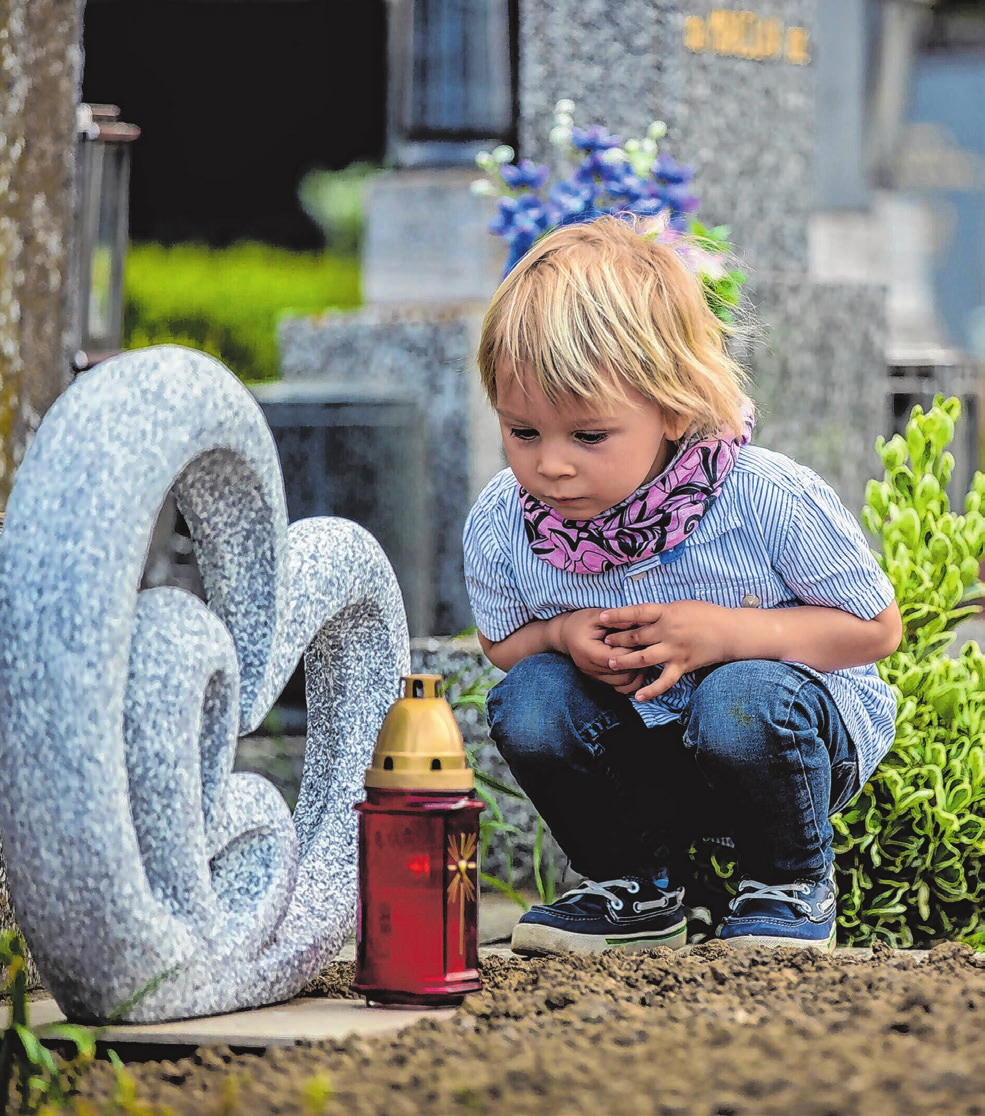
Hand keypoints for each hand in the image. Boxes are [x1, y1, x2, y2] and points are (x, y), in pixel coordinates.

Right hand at [554, 608, 646, 693]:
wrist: (565, 634)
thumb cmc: (581, 622)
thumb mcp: (597, 615)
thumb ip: (617, 620)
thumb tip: (640, 623)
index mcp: (588, 651)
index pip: (617, 658)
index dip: (633, 650)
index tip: (643, 639)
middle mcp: (590, 668)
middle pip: (623, 675)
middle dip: (638, 663)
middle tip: (647, 649)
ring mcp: (594, 677)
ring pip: (624, 685)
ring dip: (637, 673)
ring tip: (643, 657)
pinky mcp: (600, 681)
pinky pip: (621, 688)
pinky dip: (632, 681)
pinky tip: (636, 667)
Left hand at [600, 600, 731, 700]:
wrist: (730, 631)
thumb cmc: (706, 615)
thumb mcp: (680, 606)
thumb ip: (660, 612)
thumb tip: (640, 615)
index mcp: (667, 612)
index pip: (636, 612)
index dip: (618, 615)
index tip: (602, 616)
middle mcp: (668, 632)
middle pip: (636, 637)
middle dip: (617, 640)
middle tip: (604, 642)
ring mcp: (674, 650)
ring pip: (643, 658)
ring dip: (625, 661)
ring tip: (610, 663)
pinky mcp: (682, 666)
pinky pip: (664, 681)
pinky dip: (651, 691)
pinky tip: (637, 697)